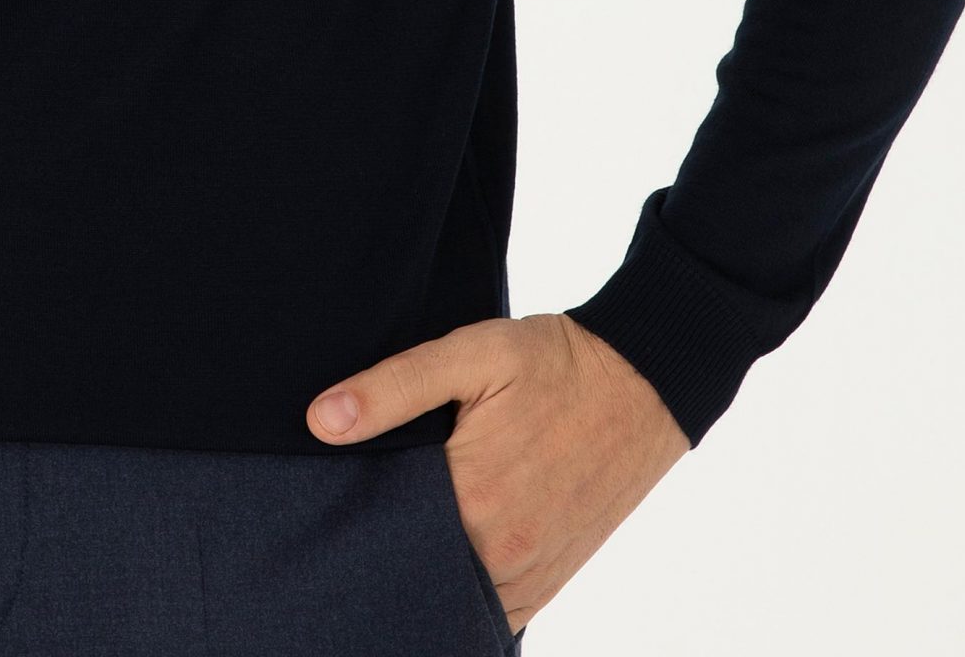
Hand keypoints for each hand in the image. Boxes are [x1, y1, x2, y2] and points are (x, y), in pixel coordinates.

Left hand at [305, 311, 689, 632]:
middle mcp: (502, 552)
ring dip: (425, 575)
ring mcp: (530, 572)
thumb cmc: (555, 362)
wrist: (643, 382)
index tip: (334, 498)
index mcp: (474, 500)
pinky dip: (463, 595)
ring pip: (453, 598)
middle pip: (416, 571)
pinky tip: (442, 563)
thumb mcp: (472, 353)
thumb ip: (394, 387)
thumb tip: (321, 421)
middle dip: (387, 551)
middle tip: (362, 519)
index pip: (384, 533)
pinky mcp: (551, 578)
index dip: (355, 516)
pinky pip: (495, 611)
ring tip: (400, 536)